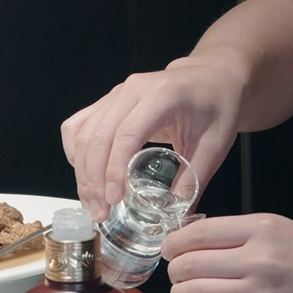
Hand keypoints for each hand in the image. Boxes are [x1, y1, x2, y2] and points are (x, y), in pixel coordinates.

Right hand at [60, 54, 244, 220]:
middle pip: (98, 136)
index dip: (114, 168)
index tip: (114, 199)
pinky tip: (86, 176)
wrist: (210, 77)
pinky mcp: (106, 102)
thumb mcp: (215, 144)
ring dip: (82, 172)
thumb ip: (194, 178)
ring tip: (93, 203)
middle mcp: (132, 89)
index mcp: (162, 95)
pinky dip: (76, 153)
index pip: (127, 133)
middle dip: (93, 179)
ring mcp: (115, 94)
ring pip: (83, 133)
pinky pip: (78, 127)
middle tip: (100, 212)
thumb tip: (175, 215)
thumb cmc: (216, 105)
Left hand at [162, 214, 292, 292]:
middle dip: (174, 271)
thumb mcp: (282, 230)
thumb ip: (238, 235)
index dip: (173, 244)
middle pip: (189, 264)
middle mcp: (259, 260)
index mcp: (262, 229)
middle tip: (177, 275)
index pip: (196, 233)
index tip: (169, 250)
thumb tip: (189, 240)